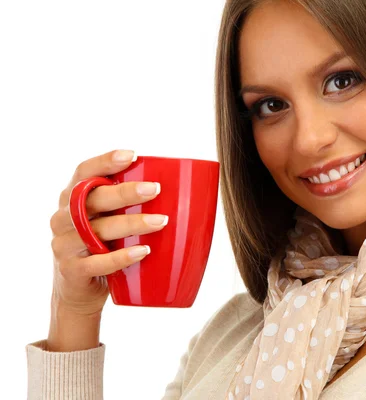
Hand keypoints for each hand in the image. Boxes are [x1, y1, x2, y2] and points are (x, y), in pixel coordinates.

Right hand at [49, 149, 168, 316]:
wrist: (80, 292)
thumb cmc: (104, 247)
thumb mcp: (109, 221)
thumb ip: (128, 205)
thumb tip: (185, 191)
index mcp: (72, 198)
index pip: (83, 172)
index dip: (105, 161)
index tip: (132, 155)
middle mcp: (63, 218)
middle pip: (91, 199)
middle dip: (124, 193)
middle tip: (155, 189)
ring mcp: (64, 245)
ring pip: (96, 230)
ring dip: (131, 224)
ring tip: (160, 222)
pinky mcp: (72, 270)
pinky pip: (96, 263)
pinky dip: (121, 257)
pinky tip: (143, 251)